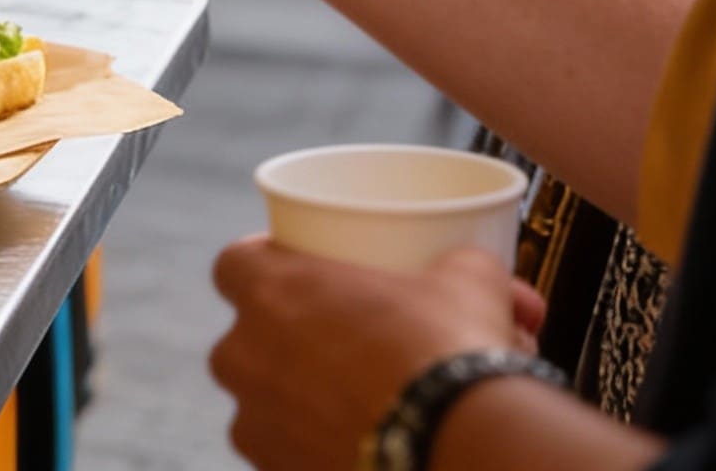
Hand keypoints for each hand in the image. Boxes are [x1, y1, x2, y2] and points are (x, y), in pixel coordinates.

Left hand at [208, 242, 542, 470]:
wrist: (461, 448)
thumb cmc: (451, 352)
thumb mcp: (466, 282)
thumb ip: (457, 266)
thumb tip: (482, 274)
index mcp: (271, 292)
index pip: (234, 264)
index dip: (263, 266)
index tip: (297, 275)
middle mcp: (245, 355)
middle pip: (246, 338)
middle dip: (284, 342)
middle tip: (340, 346)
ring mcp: (255, 421)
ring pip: (263, 402)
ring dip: (297, 400)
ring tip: (356, 404)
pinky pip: (284, 453)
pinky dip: (312, 448)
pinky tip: (355, 444)